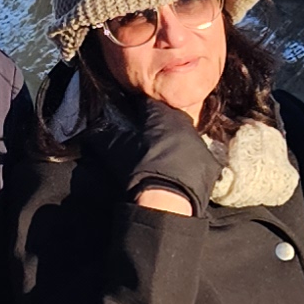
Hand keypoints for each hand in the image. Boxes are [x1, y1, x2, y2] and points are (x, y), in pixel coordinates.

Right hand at [94, 93, 209, 211]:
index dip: (138, 108)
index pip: (148, 103)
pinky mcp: (210, 164)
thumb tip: (93, 123)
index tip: (131, 116)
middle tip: (147, 139)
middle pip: (170, 118)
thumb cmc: (138, 169)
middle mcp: (185, 124)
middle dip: (160, 125)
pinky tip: (178, 172)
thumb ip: (105, 132)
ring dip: (175, 143)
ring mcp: (200, 144)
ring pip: (186, 137)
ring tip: (162, 157)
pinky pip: (197, 158)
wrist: (167, 200)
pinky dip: (189, 162)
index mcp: (162, 115)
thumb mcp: (115, 148)